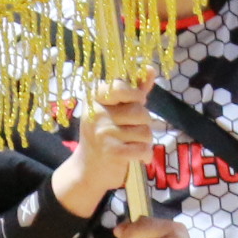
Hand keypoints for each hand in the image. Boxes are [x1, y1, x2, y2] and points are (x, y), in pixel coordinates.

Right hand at [52, 78, 154, 215]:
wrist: (88, 170)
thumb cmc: (104, 136)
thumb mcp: (114, 111)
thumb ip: (133, 91)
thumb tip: (150, 68)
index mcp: (95, 100)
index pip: (120, 87)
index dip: (134, 94)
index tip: (136, 101)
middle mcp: (97, 114)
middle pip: (139, 111)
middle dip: (144, 123)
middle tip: (133, 131)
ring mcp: (103, 133)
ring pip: (145, 131)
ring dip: (145, 141)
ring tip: (133, 144)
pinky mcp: (112, 152)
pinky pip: (143, 148)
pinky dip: (145, 155)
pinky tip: (138, 157)